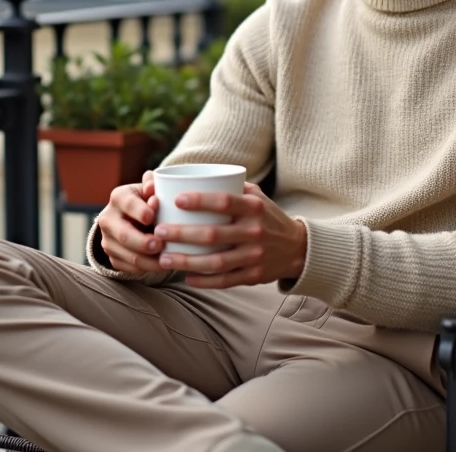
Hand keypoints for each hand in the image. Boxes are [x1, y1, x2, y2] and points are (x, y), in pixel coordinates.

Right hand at [96, 171, 166, 274]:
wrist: (132, 218)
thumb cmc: (147, 201)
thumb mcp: (149, 190)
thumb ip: (153, 185)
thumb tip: (152, 186)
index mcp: (118, 197)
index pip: (127, 204)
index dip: (140, 211)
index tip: (153, 217)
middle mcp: (107, 219)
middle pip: (124, 235)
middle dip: (143, 242)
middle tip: (161, 245)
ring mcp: (108, 240)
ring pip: (128, 256)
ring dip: (150, 261)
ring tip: (168, 259)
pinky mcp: (112, 257)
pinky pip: (129, 268)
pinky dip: (147, 269)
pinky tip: (161, 265)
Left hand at [155, 182, 306, 287]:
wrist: (297, 248)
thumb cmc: (267, 216)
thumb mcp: (257, 196)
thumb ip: (231, 186)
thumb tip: (194, 175)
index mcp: (254, 208)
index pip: (224, 201)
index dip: (199, 200)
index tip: (176, 200)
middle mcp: (255, 231)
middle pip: (213, 235)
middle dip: (182, 234)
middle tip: (159, 231)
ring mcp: (254, 256)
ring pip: (215, 262)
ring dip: (186, 261)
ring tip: (164, 257)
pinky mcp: (254, 276)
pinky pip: (225, 281)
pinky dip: (204, 281)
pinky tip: (186, 277)